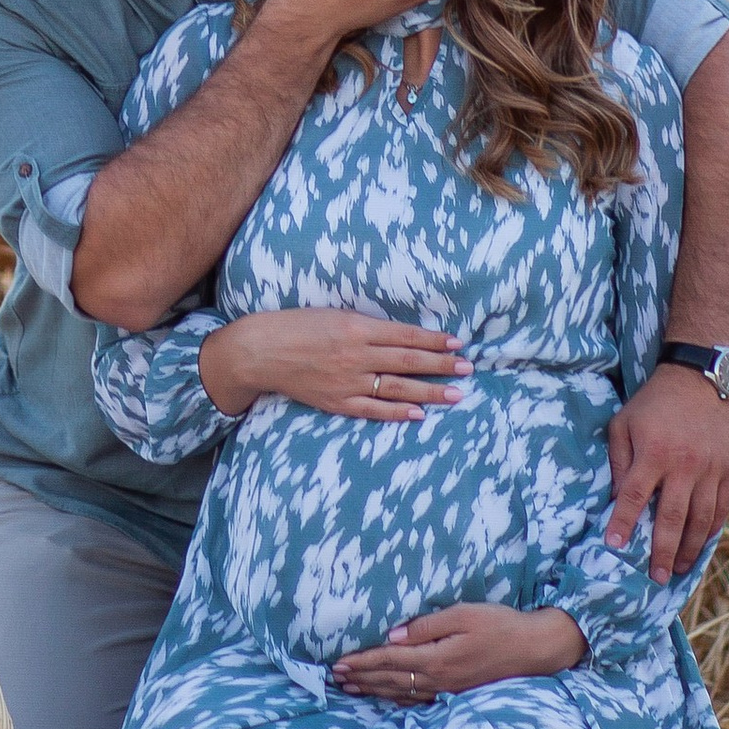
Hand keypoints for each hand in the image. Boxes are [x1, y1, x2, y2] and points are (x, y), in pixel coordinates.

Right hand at [199, 309, 466, 420]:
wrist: (262, 351)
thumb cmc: (297, 326)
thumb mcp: (334, 314)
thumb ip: (367, 325)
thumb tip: (402, 334)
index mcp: (357, 328)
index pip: (406, 335)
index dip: (434, 339)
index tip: (457, 342)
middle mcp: (357, 355)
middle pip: (409, 361)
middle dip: (441, 364)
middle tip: (467, 367)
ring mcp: (348, 382)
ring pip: (398, 388)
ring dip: (429, 391)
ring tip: (456, 394)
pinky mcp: (338, 402)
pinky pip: (374, 410)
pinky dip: (398, 413)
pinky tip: (419, 414)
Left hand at [332, 603, 586, 703]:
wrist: (534, 650)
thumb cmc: (499, 625)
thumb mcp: (463, 614)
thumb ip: (427, 626)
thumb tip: (393, 634)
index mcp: (437, 658)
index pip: (389, 659)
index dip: (363, 662)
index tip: (339, 662)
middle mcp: (438, 679)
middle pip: (390, 679)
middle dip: (361, 678)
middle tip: (335, 677)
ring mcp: (447, 690)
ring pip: (401, 693)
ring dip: (373, 690)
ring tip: (351, 688)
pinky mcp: (456, 694)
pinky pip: (419, 702)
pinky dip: (397, 700)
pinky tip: (387, 698)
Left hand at [603, 363, 728, 581]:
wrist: (701, 379)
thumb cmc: (654, 403)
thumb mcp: (624, 422)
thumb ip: (618, 460)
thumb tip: (615, 497)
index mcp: (654, 452)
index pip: (634, 495)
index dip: (623, 522)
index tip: (614, 546)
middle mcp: (684, 465)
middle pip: (672, 518)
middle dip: (661, 550)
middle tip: (654, 577)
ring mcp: (710, 470)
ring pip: (701, 520)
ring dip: (689, 549)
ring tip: (677, 569)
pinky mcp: (728, 470)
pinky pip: (721, 508)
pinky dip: (712, 531)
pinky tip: (701, 546)